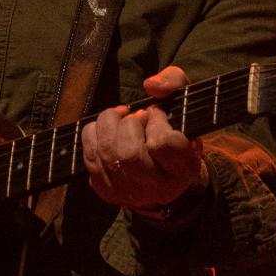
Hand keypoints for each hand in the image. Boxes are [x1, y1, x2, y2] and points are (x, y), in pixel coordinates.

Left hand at [82, 65, 207, 221]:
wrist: (166, 177)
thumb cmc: (176, 134)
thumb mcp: (185, 105)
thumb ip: (175, 83)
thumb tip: (151, 85)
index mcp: (183, 170)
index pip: (162, 144)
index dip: (156, 120)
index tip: (157, 114)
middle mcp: (156, 188)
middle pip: (129, 153)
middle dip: (129, 124)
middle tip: (138, 116)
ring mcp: (128, 191)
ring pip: (106, 153)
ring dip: (110, 125)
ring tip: (122, 119)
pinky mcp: (106, 190)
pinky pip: (89, 156)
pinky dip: (95, 135)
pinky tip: (109, 132)